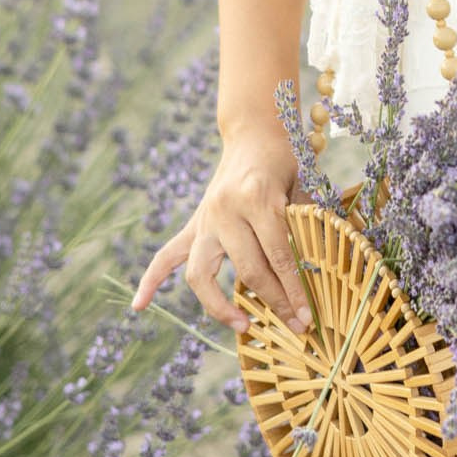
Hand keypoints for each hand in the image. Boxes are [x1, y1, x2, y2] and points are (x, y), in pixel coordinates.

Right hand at [131, 117, 310, 335]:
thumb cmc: (286, 160)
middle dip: (274, 301)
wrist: (255, 131)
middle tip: (294, 326)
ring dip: (219, 306)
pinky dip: (151, 280)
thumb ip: (305, 228)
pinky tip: (139, 306)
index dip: (294, 291)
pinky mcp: (194, 224)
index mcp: (257, 198)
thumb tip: (317, 279)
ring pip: (201, 273)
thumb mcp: (302, 187)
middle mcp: (226, 210)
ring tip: (242, 326)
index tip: (306, 319)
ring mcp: (206, 218)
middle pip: (247, 269)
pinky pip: (166, 254)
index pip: (278, 256)